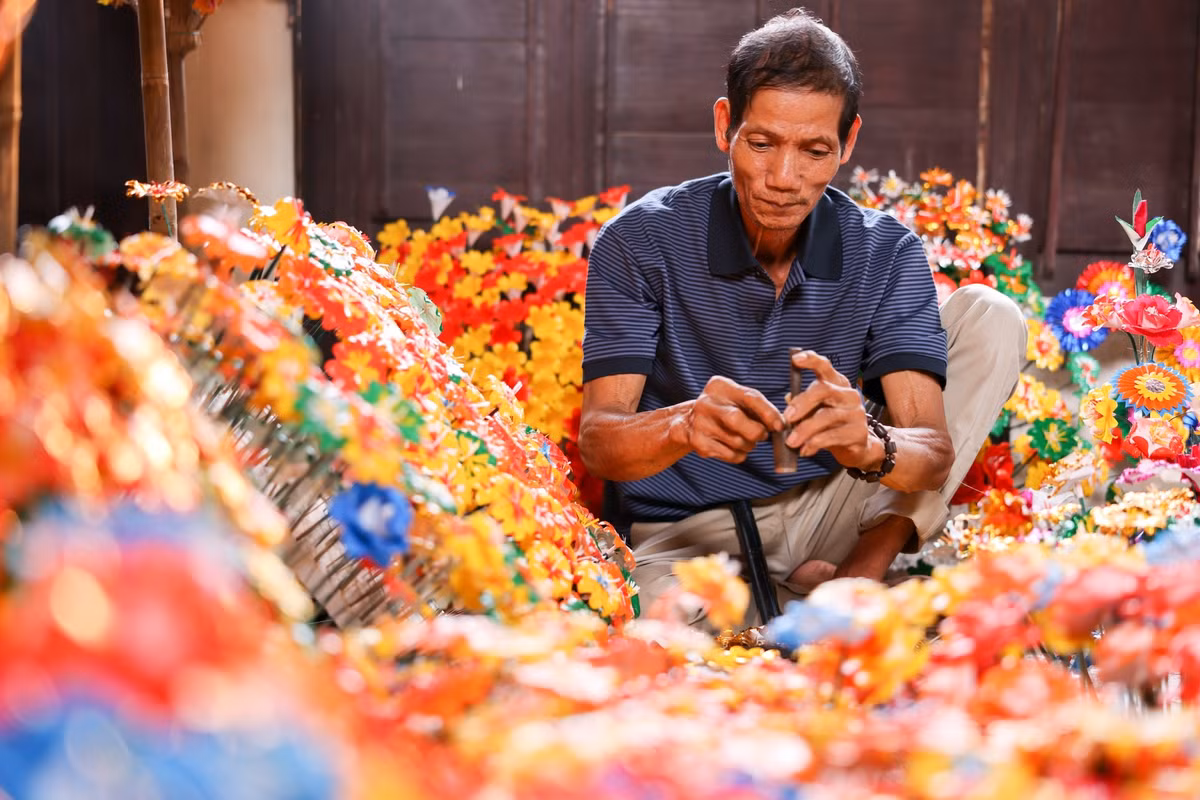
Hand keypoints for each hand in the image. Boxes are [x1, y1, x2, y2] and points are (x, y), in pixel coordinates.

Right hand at [681, 375, 784, 462]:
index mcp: (719, 386)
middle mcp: (706, 402)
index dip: (769, 413)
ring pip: (736, 441)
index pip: (750, 397)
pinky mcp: (698, 443)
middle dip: (756, 431)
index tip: (781, 426)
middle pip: (736, 419)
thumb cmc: (724, 410)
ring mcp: (700, 423)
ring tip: (745, 440)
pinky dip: (739, 455)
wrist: (688, 423)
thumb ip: (759, 407)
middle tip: (762, 435)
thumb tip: (783, 424)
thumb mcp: (737, 399)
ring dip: (749, 445)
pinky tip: (733, 447)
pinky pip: (730, 455)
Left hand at [784, 350, 878, 470]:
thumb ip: (801, 404)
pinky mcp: (858, 432)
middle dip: (802, 403)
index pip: (825, 367)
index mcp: (837, 384)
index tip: (795, 359)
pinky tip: (804, 450)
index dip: (811, 361)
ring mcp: (856, 413)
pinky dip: (815, 444)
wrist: (857, 447)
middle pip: (824, 390)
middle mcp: (849, 395)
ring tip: (791, 441)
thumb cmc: (830, 425)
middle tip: (787, 418)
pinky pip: (833, 436)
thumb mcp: (815, 411)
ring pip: (826, 416)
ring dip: (805, 429)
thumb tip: (788, 399)